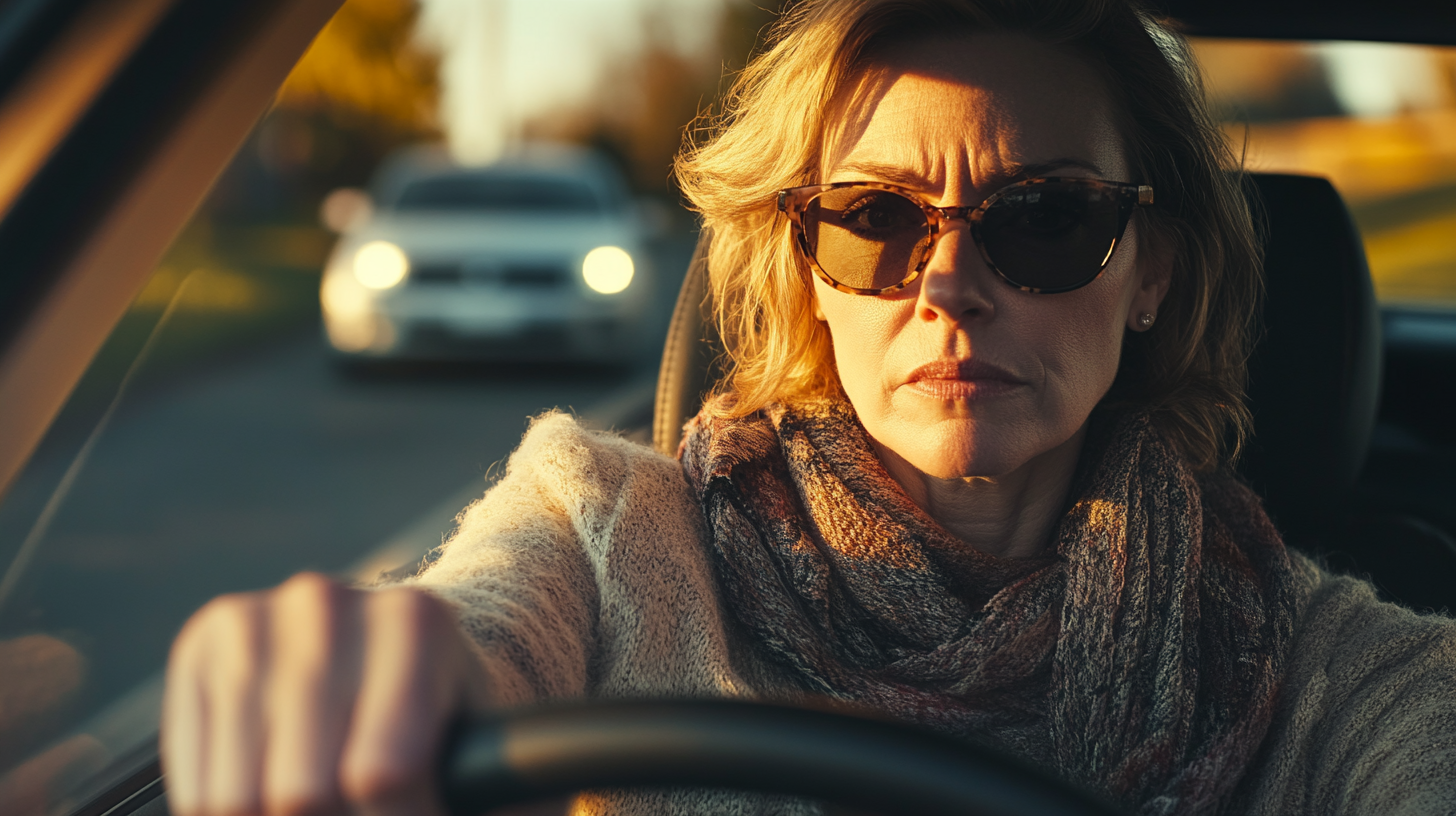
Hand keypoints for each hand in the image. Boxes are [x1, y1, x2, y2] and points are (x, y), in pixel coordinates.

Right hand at [162, 572, 488, 815]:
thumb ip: (489, 787)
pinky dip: (225, 815)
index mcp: (415, 623)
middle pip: (303, 792)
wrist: (389, 650)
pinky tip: (269, 803)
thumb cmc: (443, 715)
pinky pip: (194, 784)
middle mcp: (328, 606)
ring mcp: (256, 623)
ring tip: (328, 811)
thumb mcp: (485, 744)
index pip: (384, 774)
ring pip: (236, 798)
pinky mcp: (201, 647)